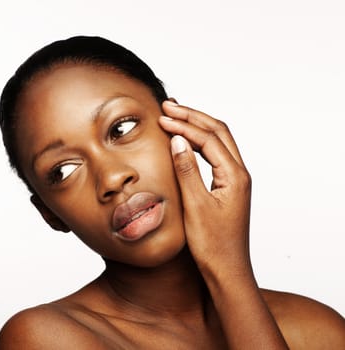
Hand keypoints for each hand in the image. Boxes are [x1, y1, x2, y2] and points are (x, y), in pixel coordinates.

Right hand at [159, 101, 251, 278]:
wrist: (227, 270)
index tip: (162, 117)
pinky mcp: (227, 187)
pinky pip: (214, 154)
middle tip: (168, 105)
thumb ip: (187, 171)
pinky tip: (185, 141)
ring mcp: (234, 180)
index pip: (208, 138)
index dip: (184, 125)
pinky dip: (198, 142)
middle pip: (218, 132)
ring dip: (196, 126)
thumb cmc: (212, 245)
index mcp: (234, 176)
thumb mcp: (195, 206)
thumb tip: (177, 140)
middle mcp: (239, 173)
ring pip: (218, 141)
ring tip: (174, 115)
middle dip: (192, 116)